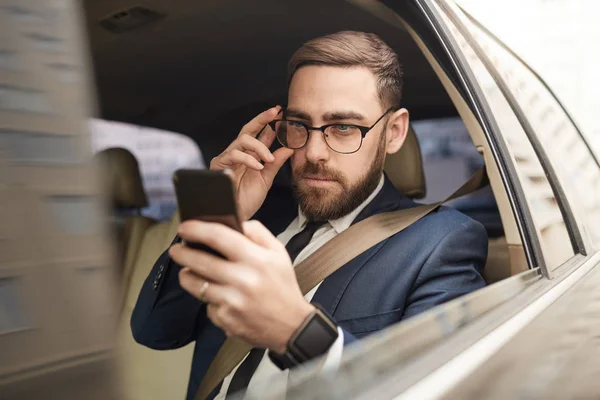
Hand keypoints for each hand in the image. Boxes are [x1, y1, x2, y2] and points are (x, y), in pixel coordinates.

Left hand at [169, 220, 314, 352]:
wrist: (291, 326)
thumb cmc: (282, 285)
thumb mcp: (278, 253)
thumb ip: (257, 233)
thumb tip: (235, 222)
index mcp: (256, 259)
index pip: (219, 237)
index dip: (197, 230)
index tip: (184, 227)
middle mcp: (243, 280)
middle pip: (200, 261)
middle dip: (182, 253)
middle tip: (176, 249)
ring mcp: (232, 302)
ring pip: (196, 285)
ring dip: (187, 276)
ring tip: (188, 271)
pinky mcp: (225, 319)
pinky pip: (207, 305)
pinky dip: (209, 299)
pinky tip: (217, 296)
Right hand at [210, 106, 293, 220]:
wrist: (236, 215)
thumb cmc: (247, 200)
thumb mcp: (266, 179)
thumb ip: (275, 163)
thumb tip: (289, 147)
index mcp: (251, 155)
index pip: (260, 134)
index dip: (269, 123)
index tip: (280, 112)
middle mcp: (238, 153)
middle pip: (248, 129)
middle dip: (261, 119)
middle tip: (274, 112)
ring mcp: (228, 158)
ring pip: (242, 140)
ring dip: (259, 147)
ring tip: (268, 159)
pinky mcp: (219, 165)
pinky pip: (233, 155)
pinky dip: (248, 158)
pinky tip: (258, 166)